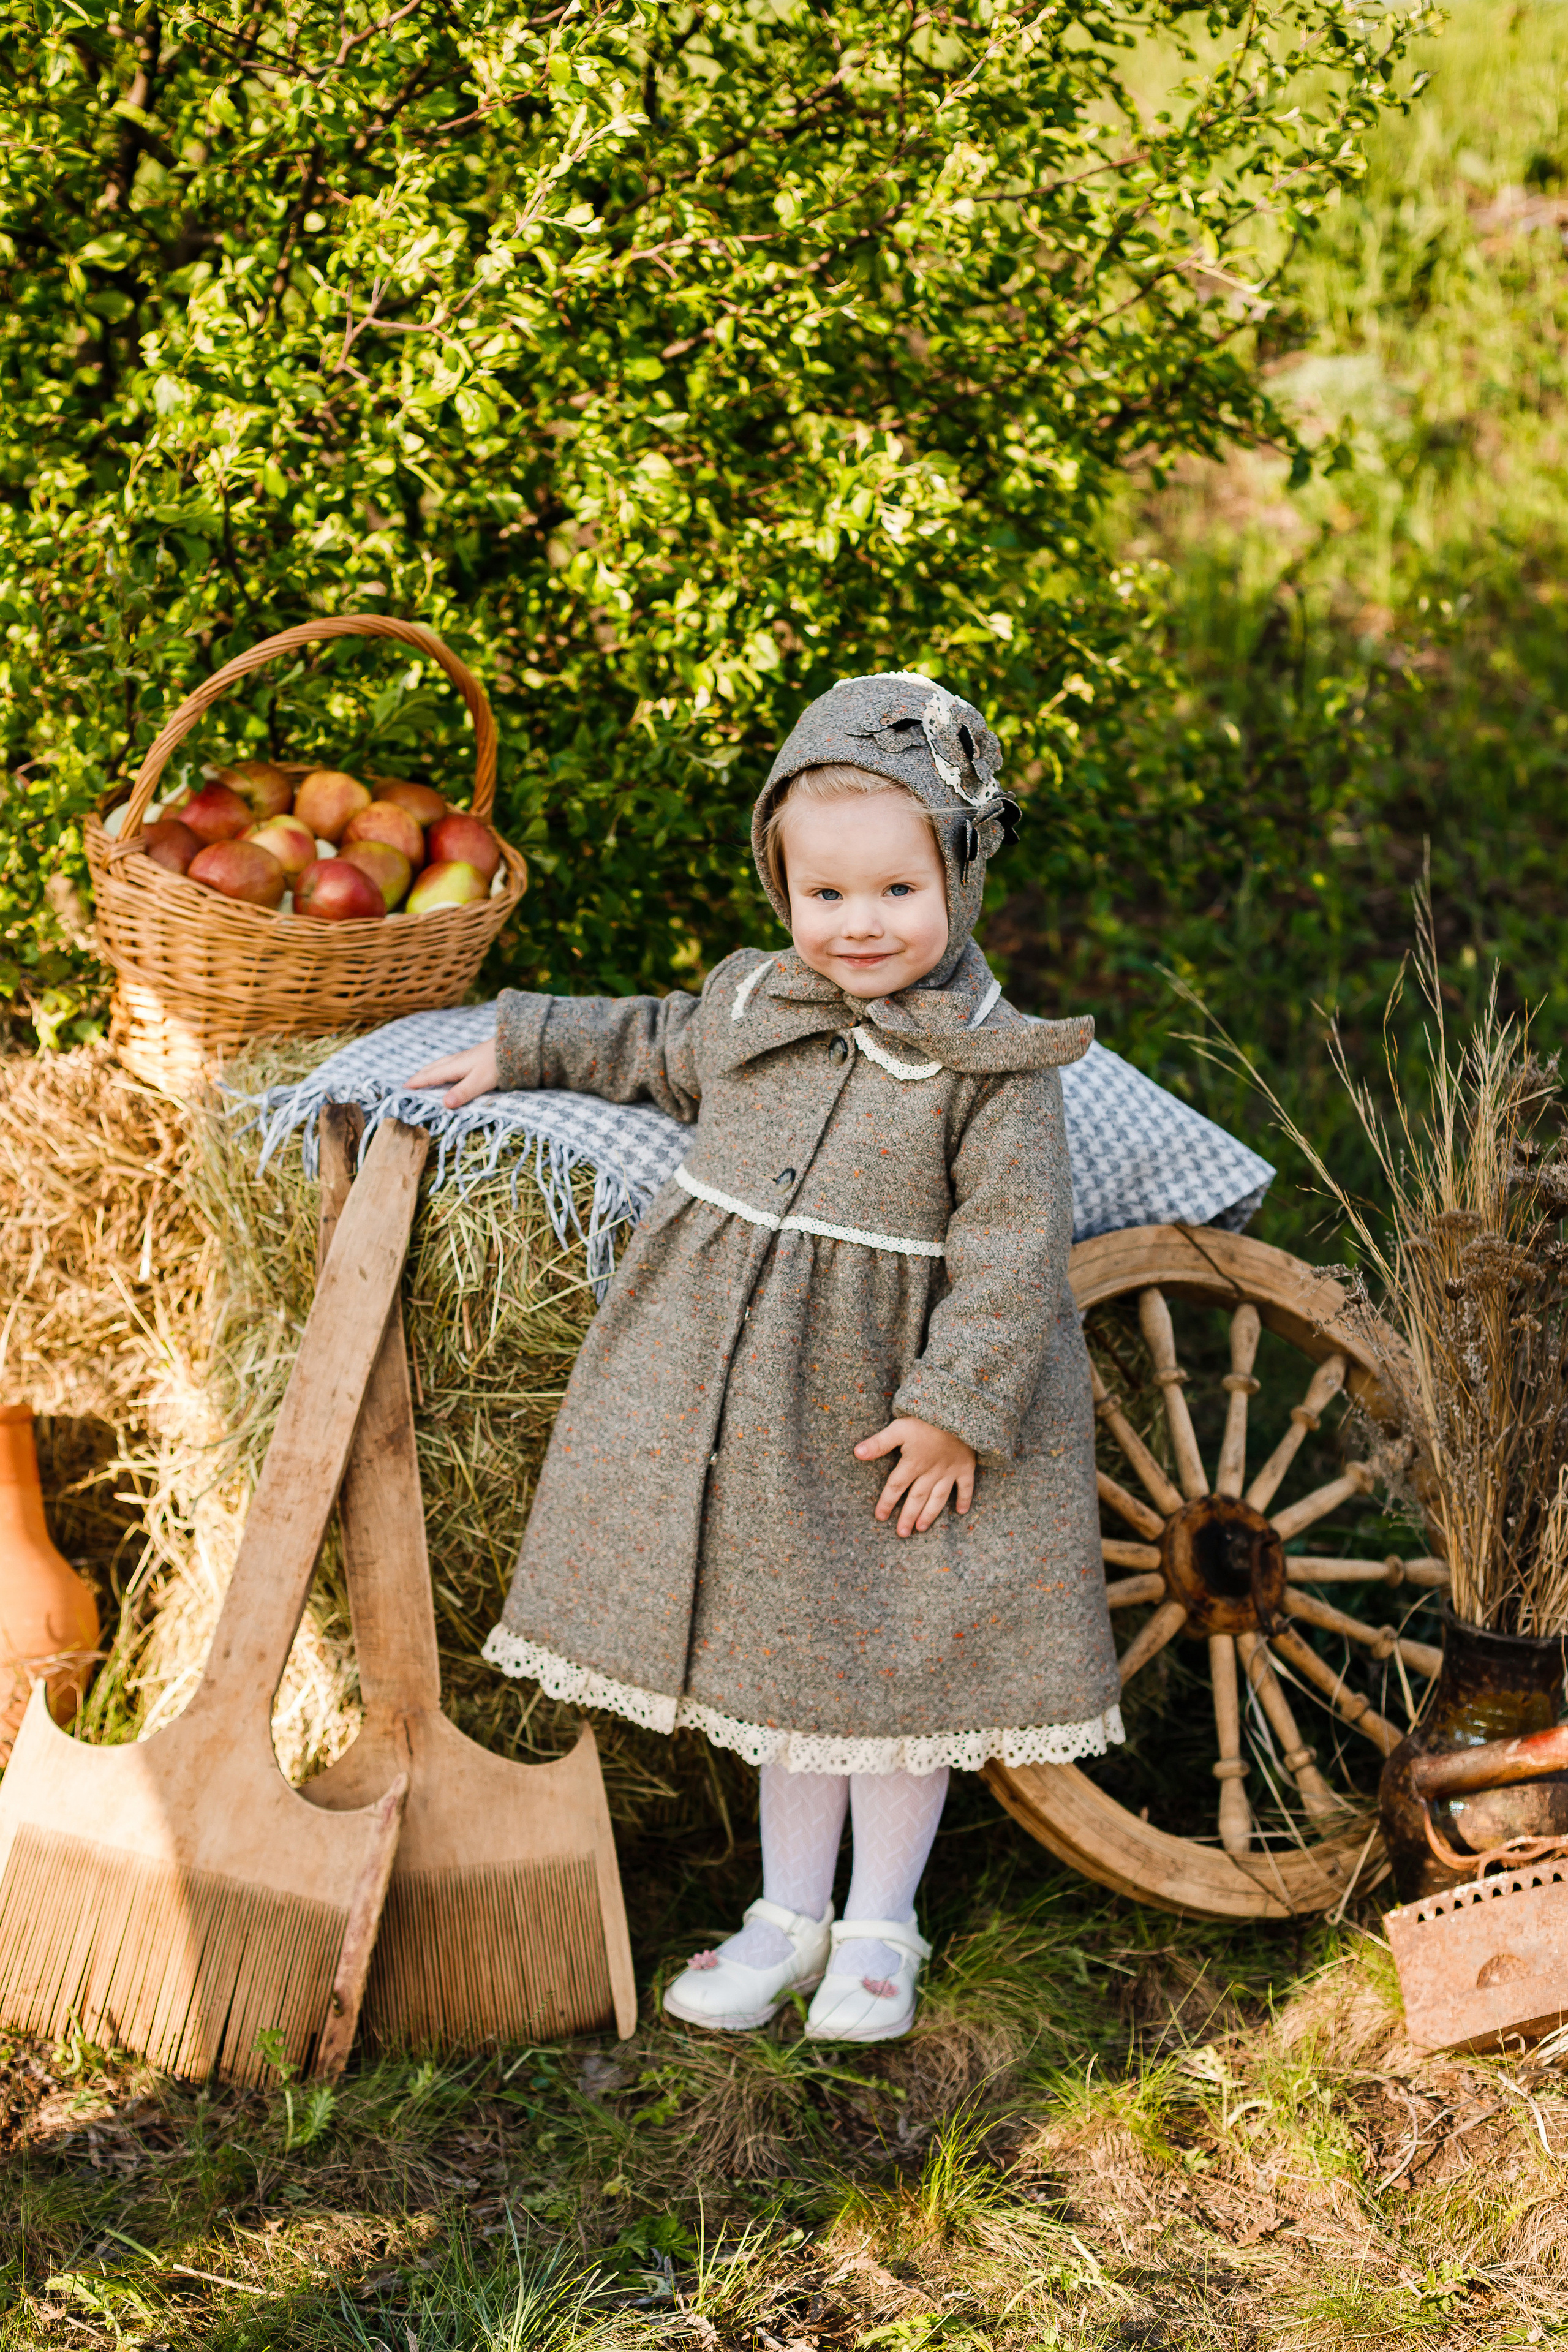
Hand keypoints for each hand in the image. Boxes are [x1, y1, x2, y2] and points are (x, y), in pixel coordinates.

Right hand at [407, 1038, 499, 1108]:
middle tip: (408, 1083)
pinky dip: (441, 1068)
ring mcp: (465, 1057)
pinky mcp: (473, 1057)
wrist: (514, 1044)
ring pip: (441, 1064)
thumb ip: (464, 1092)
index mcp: (455, 1066)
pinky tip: (448, 1070)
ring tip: (424, 1076)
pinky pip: (450, 1063)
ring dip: (430, 1071)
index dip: (417, 1082)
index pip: (431, 1076)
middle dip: (420, 1075)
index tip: (403, 1088)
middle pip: (433, 1067)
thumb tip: (445, 1104)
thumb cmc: (498, 1064)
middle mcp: (457, 1060)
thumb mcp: (481, 1080)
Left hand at [855, 1416, 975, 1536]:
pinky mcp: (965, 1466)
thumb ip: (879, 1443)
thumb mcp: (899, 1428)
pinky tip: (961, 1512)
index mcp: (913, 1463)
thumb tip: (857, 1453)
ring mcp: (949, 1471)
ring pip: (938, 1497)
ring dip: (930, 1514)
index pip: (896, 1487)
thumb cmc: (926, 1419)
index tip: (880, 1517)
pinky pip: (966, 1486)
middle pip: (917, 1498)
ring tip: (921, 1528)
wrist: (958, 1411)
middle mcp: (931, 1471)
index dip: (887, 1502)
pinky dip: (964, 1499)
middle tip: (901, 1533)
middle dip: (908, 1516)